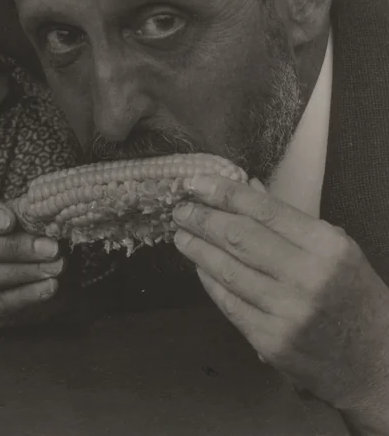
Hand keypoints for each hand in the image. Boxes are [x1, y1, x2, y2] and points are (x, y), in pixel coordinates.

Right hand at [0, 192, 65, 329]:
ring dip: (22, 273)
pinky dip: (23, 296)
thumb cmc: (15, 235)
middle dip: (12, 248)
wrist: (14, 275)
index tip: (9, 221)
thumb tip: (41, 220)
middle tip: (49, 249)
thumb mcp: (17, 217)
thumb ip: (23, 215)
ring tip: (54, 269)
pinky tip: (47, 288)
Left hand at [174, 175, 388, 431]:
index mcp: (328, 247)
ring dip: (197, 249)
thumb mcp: (337, 252)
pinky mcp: (271, 340)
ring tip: (181, 235)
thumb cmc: (355, 299)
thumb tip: (248, 188)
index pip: (264, 210)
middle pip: (238, 237)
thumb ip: (292, 223)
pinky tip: (199, 267)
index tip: (194, 183)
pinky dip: (209, 281)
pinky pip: (228, 303)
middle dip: (202, 219)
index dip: (223, 193)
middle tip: (179, 210)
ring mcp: (288, 311)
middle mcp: (308, 277)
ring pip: (227, 270)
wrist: (377, 364)